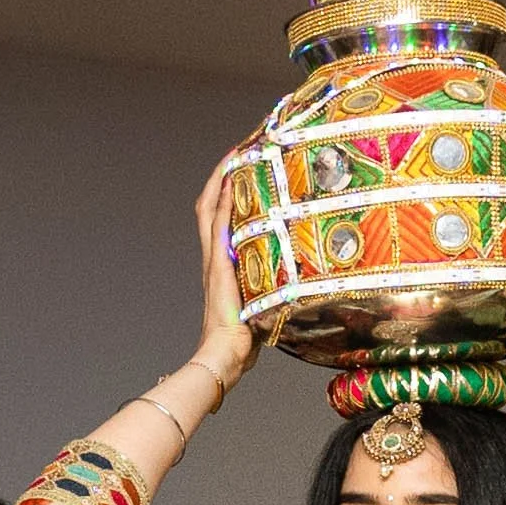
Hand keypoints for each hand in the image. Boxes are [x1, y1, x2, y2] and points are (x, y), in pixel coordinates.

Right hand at [191, 152, 260, 398]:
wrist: (224, 356)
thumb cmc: (242, 343)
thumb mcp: (261, 310)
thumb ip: (271, 295)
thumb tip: (296, 292)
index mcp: (222, 266)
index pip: (219, 218)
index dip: (226, 191)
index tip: (242, 166)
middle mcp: (214, 258)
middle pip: (209, 204)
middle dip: (223, 174)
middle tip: (241, 148)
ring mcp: (213, 259)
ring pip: (210, 207)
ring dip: (222, 177)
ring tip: (237, 151)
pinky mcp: (218, 265)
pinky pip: (217, 224)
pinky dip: (222, 199)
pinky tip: (230, 179)